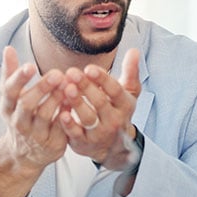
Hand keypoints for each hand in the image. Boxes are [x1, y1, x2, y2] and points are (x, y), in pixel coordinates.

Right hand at [0, 46, 67, 169]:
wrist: (26, 154)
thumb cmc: (21, 117)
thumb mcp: (11, 98)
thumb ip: (10, 73)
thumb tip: (8, 49)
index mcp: (7, 108)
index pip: (9, 92)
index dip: (19, 79)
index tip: (30, 66)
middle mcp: (19, 122)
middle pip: (27, 105)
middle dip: (42, 88)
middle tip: (57, 73)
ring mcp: (35, 135)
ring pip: (45, 116)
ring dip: (57, 99)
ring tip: (68, 84)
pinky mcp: (52, 143)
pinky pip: (60, 128)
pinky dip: (67, 114)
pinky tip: (73, 101)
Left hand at [58, 48, 139, 167]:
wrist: (114, 146)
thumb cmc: (118, 112)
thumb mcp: (128, 93)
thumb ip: (131, 72)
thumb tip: (134, 51)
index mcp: (124, 105)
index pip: (115, 90)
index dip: (103, 79)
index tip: (89, 68)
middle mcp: (114, 120)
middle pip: (100, 102)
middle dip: (86, 87)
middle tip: (72, 73)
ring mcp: (99, 132)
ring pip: (88, 117)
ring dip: (76, 103)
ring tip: (66, 88)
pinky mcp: (84, 142)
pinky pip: (76, 133)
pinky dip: (68, 124)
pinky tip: (61, 112)